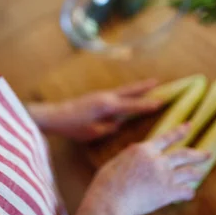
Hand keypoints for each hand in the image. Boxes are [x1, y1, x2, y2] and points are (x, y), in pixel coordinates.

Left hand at [28, 79, 162, 141]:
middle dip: (145, 87)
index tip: (161, 102)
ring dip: (137, 87)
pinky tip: (131, 94)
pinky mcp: (96, 96)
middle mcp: (106, 97)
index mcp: (107, 106)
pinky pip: (117, 93)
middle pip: (130, 90)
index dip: (146, 105)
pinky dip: (127, 91)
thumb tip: (118, 123)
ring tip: (150, 84)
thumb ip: (108, 127)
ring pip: (124, 90)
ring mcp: (101, 94)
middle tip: (160, 82)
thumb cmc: (72, 127)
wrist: (54, 115)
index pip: (131, 105)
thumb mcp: (93, 132)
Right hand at [89, 124, 209, 214]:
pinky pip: (185, 191)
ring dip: (196, 172)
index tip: (190, 126)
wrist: (111, 199)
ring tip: (202, 172)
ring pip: (187, 172)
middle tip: (208, 153)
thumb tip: (134, 148)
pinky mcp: (167, 193)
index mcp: (144, 149)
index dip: (180, 131)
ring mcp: (164, 176)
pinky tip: (191, 193)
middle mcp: (158, 160)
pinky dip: (189, 192)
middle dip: (197, 154)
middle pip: (183, 154)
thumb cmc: (107, 182)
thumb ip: (129, 154)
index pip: (167, 137)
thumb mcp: (117, 161)